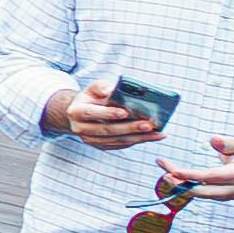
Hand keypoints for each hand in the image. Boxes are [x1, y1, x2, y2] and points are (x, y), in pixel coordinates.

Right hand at [50, 77, 165, 150]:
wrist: (81, 114)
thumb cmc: (92, 97)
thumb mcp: (93, 88)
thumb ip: (101, 86)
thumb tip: (112, 90)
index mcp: (76, 112)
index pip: (91, 113)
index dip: (108, 113)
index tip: (125, 112)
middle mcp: (80, 128)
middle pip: (106, 130)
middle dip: (129, 128)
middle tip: (148, 125)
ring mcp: (90, 140)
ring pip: (116, 140)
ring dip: (138, 138)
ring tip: (157, 133)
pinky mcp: (101, 146)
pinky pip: (120, 145)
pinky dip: (137, 141)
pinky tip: (152, 137)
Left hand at [159, 136, 233, 201]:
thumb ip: (226, 143)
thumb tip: (213, 139)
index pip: (210, 177)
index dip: (190, 175)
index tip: (173, 171)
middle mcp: (233, 189)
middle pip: (202, 191)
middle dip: (181, 184)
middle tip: (165, 174)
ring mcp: (229, 196)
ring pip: (201, 195)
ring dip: (183, 187)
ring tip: (167, 175)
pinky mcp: (224, 198)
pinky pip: (204, 195)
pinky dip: (190, 188)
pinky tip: (178, 180)